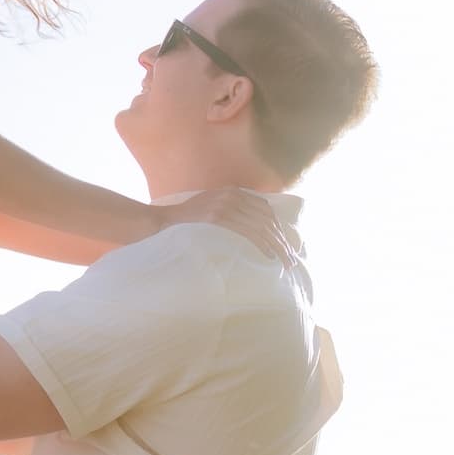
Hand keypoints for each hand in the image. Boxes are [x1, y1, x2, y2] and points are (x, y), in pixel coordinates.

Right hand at [157, 188, 297, 265]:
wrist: (161, 221)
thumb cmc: (186, 221)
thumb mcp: (211, 208)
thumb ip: (231, 213)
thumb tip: (253, 230)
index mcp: (233, 192)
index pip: (265, 209)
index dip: (278, 228)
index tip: (285, 245)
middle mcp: (232, 195)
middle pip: (267, 219)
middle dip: (282, 240)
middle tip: (291, 259)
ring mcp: (225, 205)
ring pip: (261, 227)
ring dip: (276, 246)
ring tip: (285, 262)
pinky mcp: (218, 217)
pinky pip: (247, 232)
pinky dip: (261, 244)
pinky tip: (268, 256)